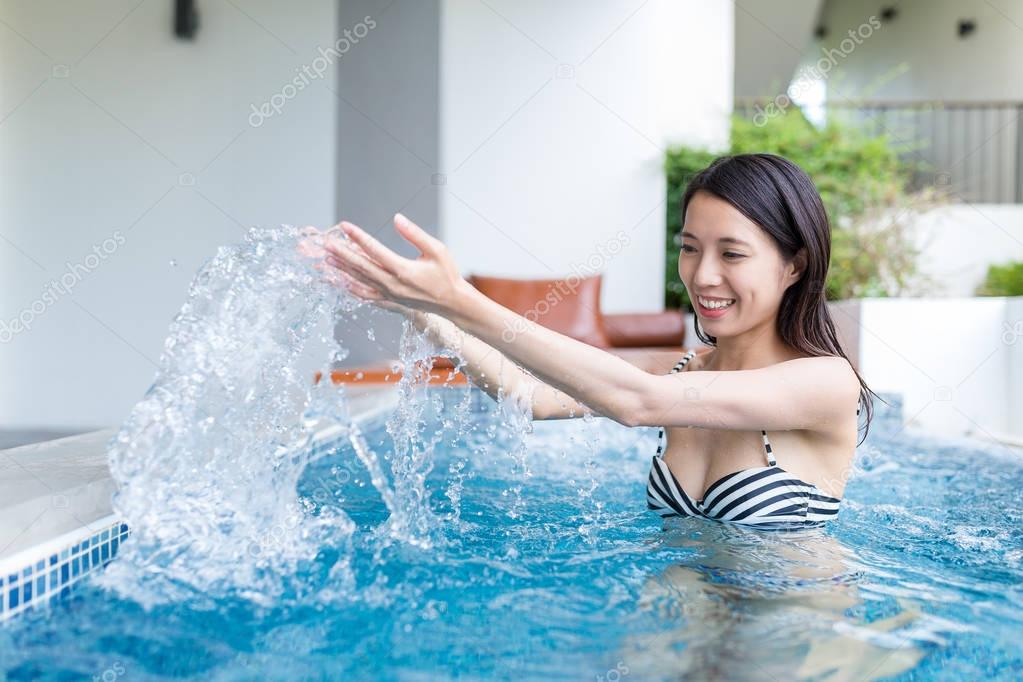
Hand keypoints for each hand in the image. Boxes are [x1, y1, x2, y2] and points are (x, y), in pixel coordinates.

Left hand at [322, 213, 466, 316]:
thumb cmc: (447, 274)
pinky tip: (340, 281)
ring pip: (360, 281)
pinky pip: (365, 294)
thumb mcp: (437, 250)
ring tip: (327, 260)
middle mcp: (393, 284)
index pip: (374, 250)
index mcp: (403, 270)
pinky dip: (351, 287)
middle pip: (361, 266)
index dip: (357, 237)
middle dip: (342, 253)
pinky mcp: (389, 301)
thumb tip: (397, 218)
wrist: (453, 303)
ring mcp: (389, 295)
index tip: (344, 226)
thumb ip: (415, 234)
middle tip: (326, 243)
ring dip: (342, 270)